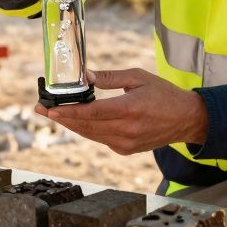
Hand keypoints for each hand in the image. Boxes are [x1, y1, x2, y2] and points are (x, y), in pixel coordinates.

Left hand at [35, 68, 208, 155]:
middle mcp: (126, 131)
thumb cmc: (163, 94)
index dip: (68, 112)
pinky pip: (99, 139)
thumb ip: (109, 78)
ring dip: (71, 124)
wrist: (186, 120)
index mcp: (130, 109)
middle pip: (85, 126)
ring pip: (89, 135)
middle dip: (61, 117)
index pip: (91, 113)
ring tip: (53, 114)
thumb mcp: (138, 77)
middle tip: (40, 109)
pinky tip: (77, 121)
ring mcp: (125, 144)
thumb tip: (85, 76)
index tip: (49, 108)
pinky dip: (87, 130)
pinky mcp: (125, 150)